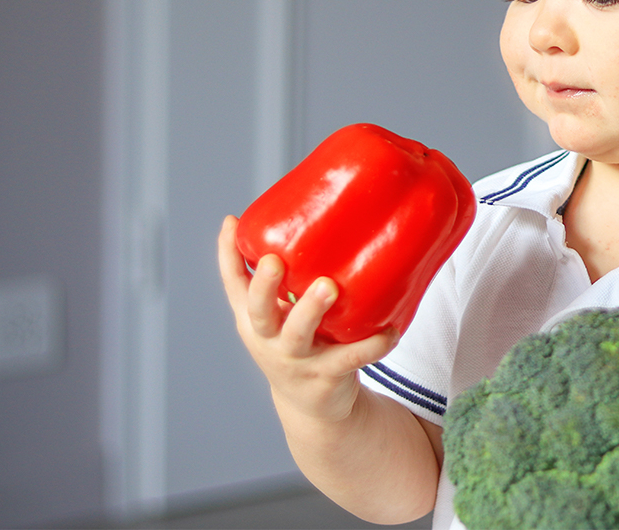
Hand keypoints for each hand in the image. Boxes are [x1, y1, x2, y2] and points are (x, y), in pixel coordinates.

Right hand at [217, 215, 397, 423]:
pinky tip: (391, 331)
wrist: (312, 406)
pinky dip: (372, 345)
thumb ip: (296, 273)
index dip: (227, 254)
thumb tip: (322, 212)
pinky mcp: (327, 376)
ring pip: (299, 334)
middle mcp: (269, 339)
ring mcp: (296, 359)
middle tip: (275, 261)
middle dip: (264, 286)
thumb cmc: (301, 341)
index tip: (232, 221)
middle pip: (258, 311)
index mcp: (255, 318)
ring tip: (328, 287)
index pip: (233, 284)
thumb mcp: (287, 310)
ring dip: (311, 310)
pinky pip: (351, 358)